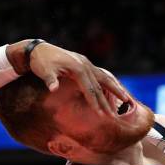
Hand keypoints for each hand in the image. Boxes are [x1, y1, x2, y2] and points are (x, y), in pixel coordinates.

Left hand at [6, 41, 128, 116]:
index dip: (96, 103)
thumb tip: (52, 88)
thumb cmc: (40, 62)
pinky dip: (108, 83)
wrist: (37, 49)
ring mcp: (86, 63)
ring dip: (115, 89)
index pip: (90, 89)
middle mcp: (85, 65)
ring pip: (105, 78)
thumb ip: (50, 80)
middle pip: (100, 85)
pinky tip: (114, 88)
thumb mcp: (44, 71)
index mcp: (78, 68)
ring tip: (126, 99)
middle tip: (114, 116)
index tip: (101, 115)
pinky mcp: (84, 63)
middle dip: (108, 101)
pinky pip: (100, 75)